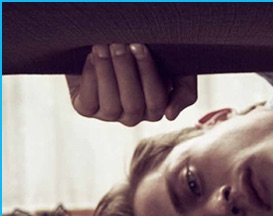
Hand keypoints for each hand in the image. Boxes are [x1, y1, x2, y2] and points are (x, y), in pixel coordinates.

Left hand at [65, 43, 196, 125]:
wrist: (112, 43)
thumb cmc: (151, 54)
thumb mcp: (177, 68)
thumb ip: (185, 91)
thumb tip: (169, 116)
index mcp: (156, 108)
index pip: (157, 100)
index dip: (147, 74)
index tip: (139, 46)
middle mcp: (134, 115)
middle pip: (133, 104)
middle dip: (125, 72)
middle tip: (119, 45)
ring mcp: (110, 115)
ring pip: (111, 106)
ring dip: (106, 74)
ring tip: (102, 47)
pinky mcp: (87, 108)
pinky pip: (89, 102)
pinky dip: (90, 79)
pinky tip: (92, 57)